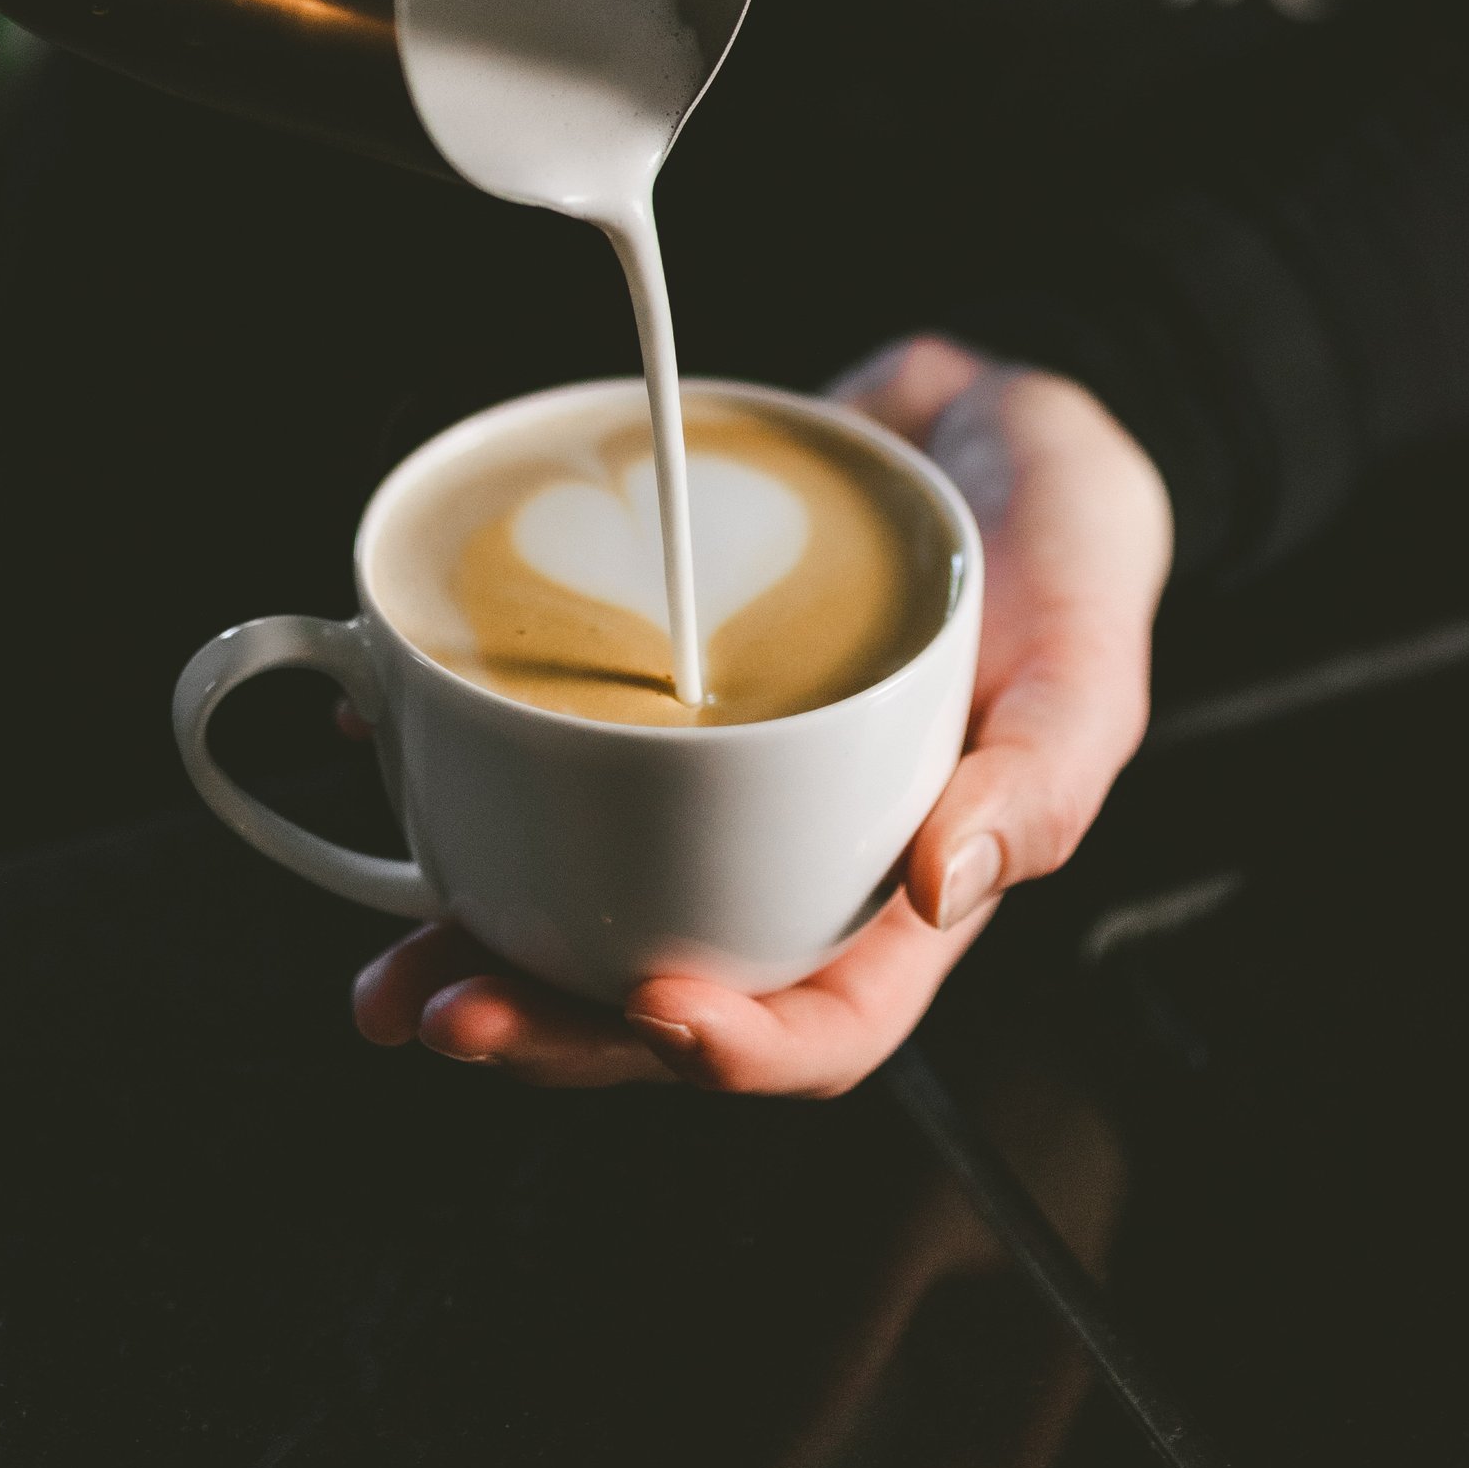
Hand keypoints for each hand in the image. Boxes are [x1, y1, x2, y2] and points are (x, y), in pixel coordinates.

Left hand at [351, 341, 1172, 1095]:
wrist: (994, 421)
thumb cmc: (1068, 554)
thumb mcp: (1086, 657)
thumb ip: (1038, 778)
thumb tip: (943, 886)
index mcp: (906, 895)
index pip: (821, 1025)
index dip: (734, 1046)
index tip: (654, 1006)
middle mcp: (796, 863)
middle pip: (665, 995)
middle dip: (551, 1030)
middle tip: (448, 1011)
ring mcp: (719, 793)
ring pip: (585, 914)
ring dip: (480, 955)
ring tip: (388, 975)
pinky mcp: (660, 710)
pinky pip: (551, 773)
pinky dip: (462, 783)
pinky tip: (381, 763)